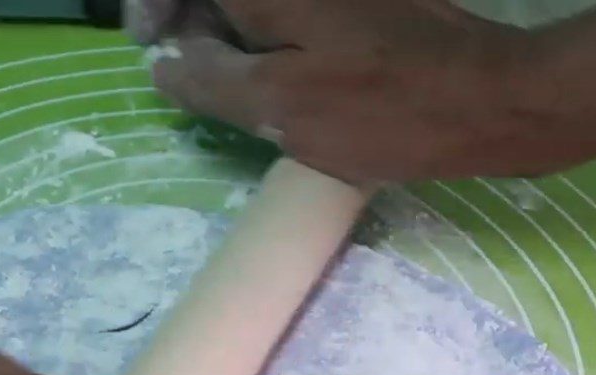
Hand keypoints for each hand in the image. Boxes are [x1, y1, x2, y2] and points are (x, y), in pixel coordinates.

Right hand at [127, 0, 541, 181]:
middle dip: (187, 15)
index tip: (147, 45)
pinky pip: (286, 8)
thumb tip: (165, 67)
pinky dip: (261, 31)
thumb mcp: (279, 107)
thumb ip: (209, 81)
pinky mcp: (351, 3)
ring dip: (224, 27)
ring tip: (221, 81)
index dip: (154, 2)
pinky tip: (263, 70)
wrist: (479, 100)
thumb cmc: (376, 111)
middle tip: (182, 71)